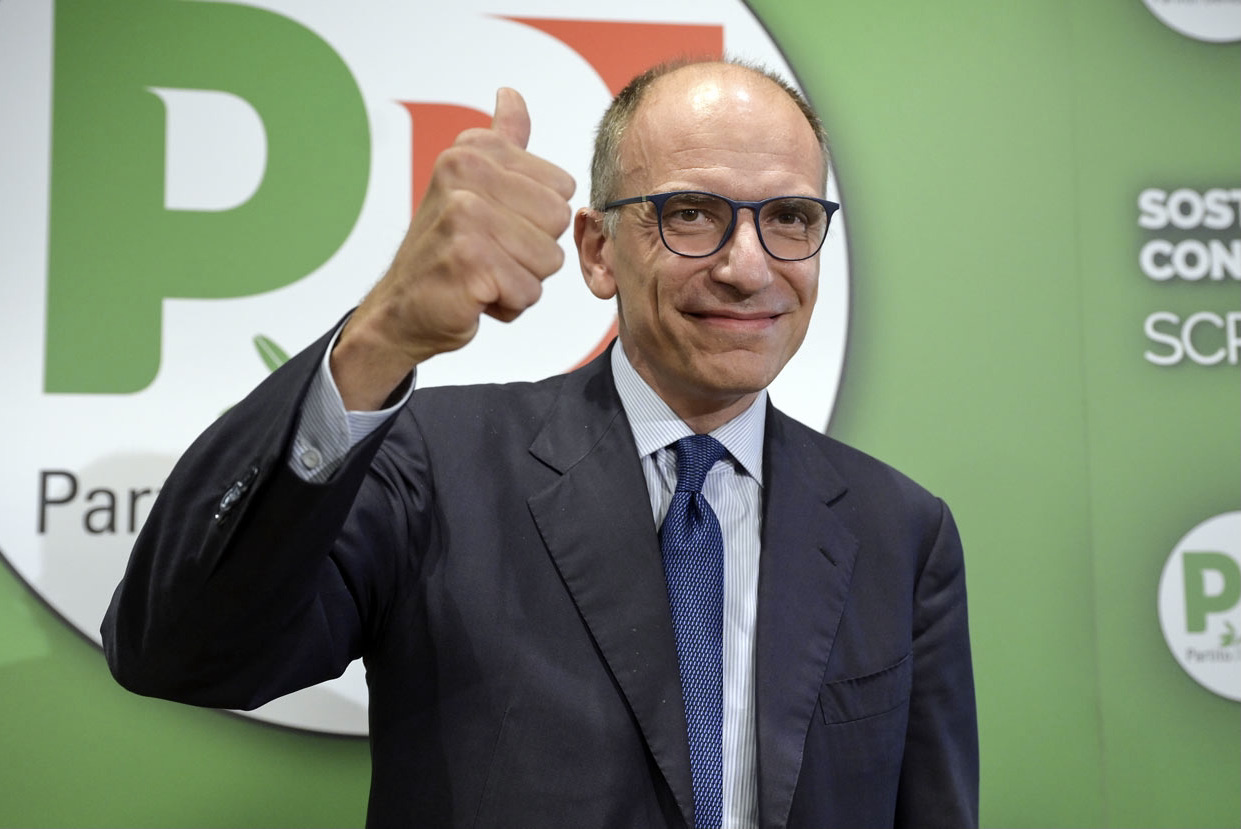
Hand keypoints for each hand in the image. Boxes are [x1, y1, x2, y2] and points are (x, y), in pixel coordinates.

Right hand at [331, 88, 575, 409]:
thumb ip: (502, 141)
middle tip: (489, 255)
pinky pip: (528, 291)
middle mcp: (464, 175)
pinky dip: (509, 305)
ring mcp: (464, 216)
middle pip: (559, 221)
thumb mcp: (472, 185)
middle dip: (534, 251)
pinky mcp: (468, 262)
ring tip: (483, 276)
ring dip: (522, 280)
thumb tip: (511, 95)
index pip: (561, 188)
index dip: (537, 219)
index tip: (496, 226)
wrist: (401, 310)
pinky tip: (476, 297)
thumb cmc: (444, 251)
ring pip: (549, 259)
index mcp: (471, 151)